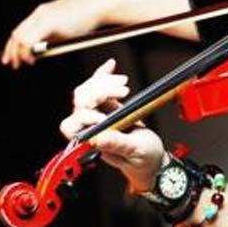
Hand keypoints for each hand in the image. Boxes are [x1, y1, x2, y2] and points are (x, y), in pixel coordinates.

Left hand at [1, 0, 106, 68]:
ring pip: (20, 37)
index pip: (21, 29)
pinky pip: (30, 39)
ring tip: (21, 63)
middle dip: (11, 50)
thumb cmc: (90, 14)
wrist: (100, 3)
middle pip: (16, 33)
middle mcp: (40, 13)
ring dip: (18, 52)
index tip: (13, 55)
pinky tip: (31, 59)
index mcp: (43, 12)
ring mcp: (43, 16)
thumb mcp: (67, 25)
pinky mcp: (49, 22)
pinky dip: (27, 51)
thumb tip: (45, 49)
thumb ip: (54, 34)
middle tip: (12, 63)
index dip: (14, 44)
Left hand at [59, 59, 165, 191]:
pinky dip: (104, 75)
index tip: (107, 115)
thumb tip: (97, 137)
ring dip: (103, 82)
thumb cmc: (143, 160)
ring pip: (87, 92)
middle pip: (80, 102)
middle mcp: (90, 129)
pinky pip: (99, 88)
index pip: (74, 124)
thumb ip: (116, 145)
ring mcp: (98, 116)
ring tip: (123, 82)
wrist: (153, 158)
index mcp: (91, 142)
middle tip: (123, 92)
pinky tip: (111, 66)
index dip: (87, 115)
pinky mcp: (108, 108)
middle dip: (100, 92)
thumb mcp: (134, 151)